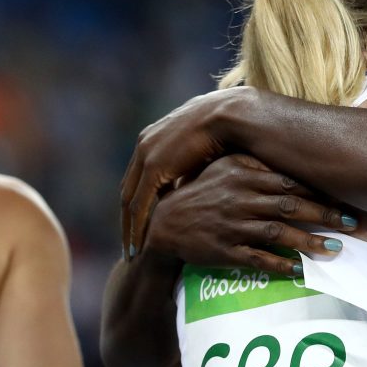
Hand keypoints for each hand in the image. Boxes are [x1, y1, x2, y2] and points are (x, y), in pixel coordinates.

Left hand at [120, 87, 251, 258]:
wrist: (236, 115)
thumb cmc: (236, 130)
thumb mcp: (211, 152)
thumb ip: (200, 168)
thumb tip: (205, 189)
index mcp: (158, 136)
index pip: (142, 176)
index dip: (142, 201)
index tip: (145, 222)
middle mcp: (146, 143)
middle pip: (130, 188)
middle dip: (129, 217)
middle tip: (132, 242)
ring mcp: (146, 154)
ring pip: (130, 199)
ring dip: (129, 227)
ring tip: (133, 251)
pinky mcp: (153, 166)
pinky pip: (139, 204)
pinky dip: (137, 226)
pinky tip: (140, 245)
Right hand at [144, 154, 354, 276]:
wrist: (164, 224)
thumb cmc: (204, 192)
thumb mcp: (227, 167)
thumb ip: (259, 164)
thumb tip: (300, 156)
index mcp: (242, 172)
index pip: (289, 180)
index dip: (319, 190)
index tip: (345, 196)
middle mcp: (239, 197)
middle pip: (291, 206)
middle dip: (324, 215)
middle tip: (352, 222)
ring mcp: (231, 225)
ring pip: (278, 233)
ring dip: (310, 242)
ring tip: (336, 248)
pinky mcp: (223, 251)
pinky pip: (258, 259)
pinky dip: (281, 265)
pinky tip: (301, 269)